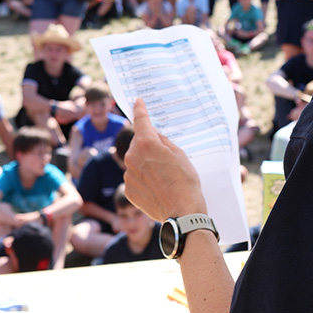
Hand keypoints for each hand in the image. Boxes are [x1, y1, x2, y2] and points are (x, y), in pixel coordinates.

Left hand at [124, 98, 204, 221]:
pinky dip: (143, 179)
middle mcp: (133, 156)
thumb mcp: (179, 154)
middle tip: (164, 156)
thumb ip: (163, 142)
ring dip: (145, 164)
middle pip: (138, 143)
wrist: (181, 210)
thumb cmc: (184, 180)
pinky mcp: (128, 189)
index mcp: (147, 143)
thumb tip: (154, 137)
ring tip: (163, 177)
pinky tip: (156, 187)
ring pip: (135, 161)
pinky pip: (134, 177)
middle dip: (148, 145)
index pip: (141, 120)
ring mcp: (128, 174)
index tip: (137, 102)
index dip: (140, 109)